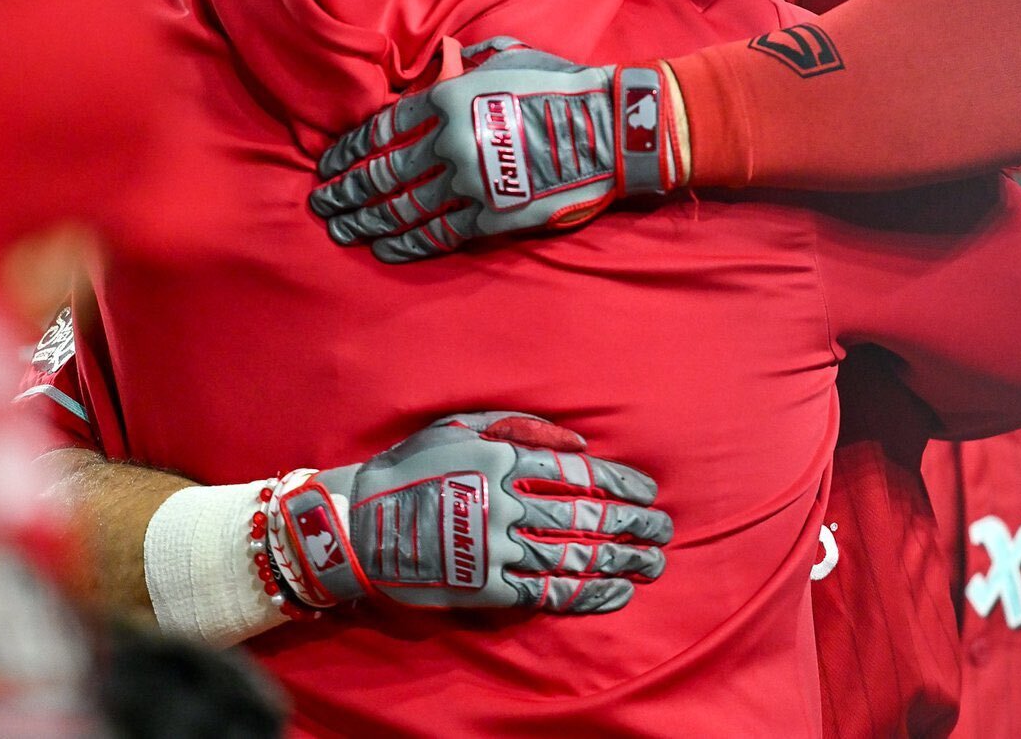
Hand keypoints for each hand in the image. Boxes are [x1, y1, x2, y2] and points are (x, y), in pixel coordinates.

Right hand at [264, 412, 670, 613]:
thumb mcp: (461, 427)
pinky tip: (616, 593)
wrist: (357, 525)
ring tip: (653, 564)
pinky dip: (586, 594)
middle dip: (632, 524)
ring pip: (573, 556)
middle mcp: (503, 504)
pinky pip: (547, 593)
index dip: (620, 482)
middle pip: (585, 515)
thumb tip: (577, 441)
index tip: (647, 491)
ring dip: (620, 561)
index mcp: (501, 460)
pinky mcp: (484, 586)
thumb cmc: (411, 468)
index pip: (577, 472)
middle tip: (663, 530)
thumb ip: (521, 427)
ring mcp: (494, 548)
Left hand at [309, 40, 677, 260]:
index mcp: (448, 99)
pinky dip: (405, 244)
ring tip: (341, 229)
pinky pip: (438, 234)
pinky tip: (384, 248)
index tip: (328, 165)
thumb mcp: (506, 60)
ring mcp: (470, 185)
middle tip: (322, 204)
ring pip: (402, 209)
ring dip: (365, 221)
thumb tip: (440, 57)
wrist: (610, 129)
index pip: (381, 130)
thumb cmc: (558, 85)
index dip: (348, 151)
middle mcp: (450, 143)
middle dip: (345, 191)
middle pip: (381, 174)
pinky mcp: (492, 218)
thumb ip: (464, 65)